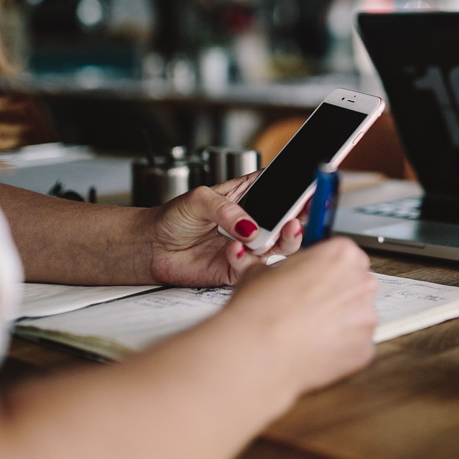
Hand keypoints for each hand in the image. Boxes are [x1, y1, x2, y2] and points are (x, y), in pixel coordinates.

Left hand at [146, 172, 305, 286]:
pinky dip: (248, 259)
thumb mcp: (198, 200)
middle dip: (299, 219)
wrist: (151, 248)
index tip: (308, 192)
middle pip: (288, 220)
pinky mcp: (239, 268)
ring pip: (280, 246)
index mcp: (248, 196)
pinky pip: (255, 267)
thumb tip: (249, 227)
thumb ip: (226, 210)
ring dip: (284, 240)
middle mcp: (254, 221)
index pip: (280, 190)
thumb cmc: (173, 218)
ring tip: (278, 233)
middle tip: (298, 218)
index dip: (296, 192)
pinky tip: (233, 250)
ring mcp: (249, 245)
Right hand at [226, 238, 378, 395]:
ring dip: (341, 323)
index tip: (316, 282)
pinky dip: (341, 348)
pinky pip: (356, 345)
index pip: (346, 258)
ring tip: (309, 332)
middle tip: (311, 309)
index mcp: (343, 254)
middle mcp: (362, 282)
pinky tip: (315, 349)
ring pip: (358, 317)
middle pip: (357, 286)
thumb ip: (288, 268)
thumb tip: (284, 275)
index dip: (327, 272)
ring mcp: (366, 318)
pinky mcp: (365, 349)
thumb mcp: (264, 270)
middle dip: (338, 296)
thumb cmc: (258, 310)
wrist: (255, 352)